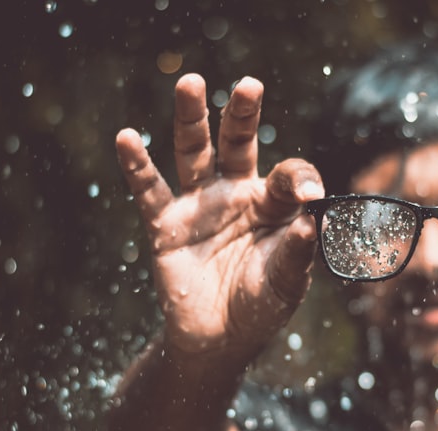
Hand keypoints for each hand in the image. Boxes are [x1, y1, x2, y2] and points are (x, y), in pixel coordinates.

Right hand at [115, 74, 322, 359]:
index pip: (289, 177)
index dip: (300, 180)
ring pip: (193, 152)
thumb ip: (298, 253)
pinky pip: (149, 191)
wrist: (220, 341)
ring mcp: (199, 205)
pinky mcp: (166, 224)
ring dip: (191, 118)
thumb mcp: (286, 283)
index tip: (310, 195)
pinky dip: (136, 165)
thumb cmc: (261, 307)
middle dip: (242, 114)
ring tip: (190, 83)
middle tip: (249, 85)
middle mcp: (236, 194)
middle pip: (238, 142)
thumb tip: (311, 221)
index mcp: (274, 205)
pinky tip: (127, 138)